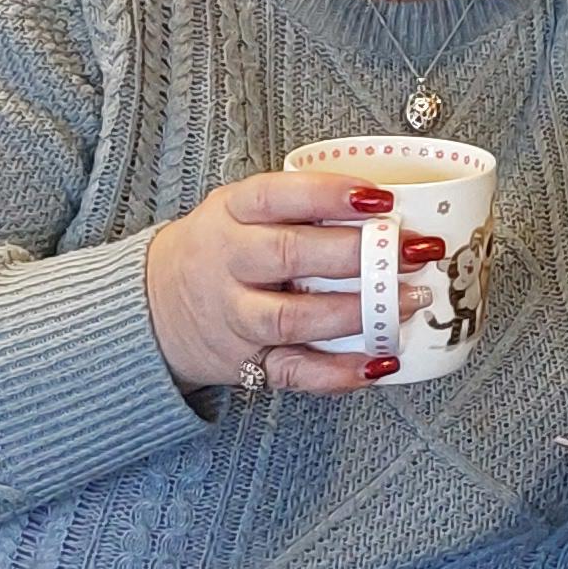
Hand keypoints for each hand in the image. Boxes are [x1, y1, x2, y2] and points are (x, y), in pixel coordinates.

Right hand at [142, 170, 441, 396]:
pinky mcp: (246, 363)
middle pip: (288, 255)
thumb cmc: (222, 249)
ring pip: (292, 317)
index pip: (276, 196)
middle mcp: (228, 262)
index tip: (382, 200)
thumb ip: (299, 207)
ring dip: (356, 312)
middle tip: (414, 252)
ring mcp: (234, 316)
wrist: (153, 308)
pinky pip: (293, 372)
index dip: (329, 195)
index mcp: (230, 213)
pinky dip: (338, 373)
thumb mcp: (241, 210)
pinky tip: (379, 363)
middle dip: (358, 253)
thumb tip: (389, 209)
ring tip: (407, 302)